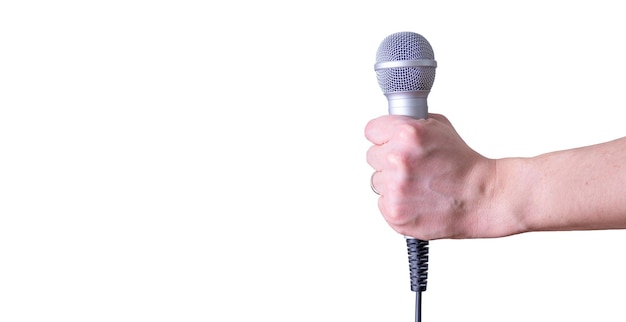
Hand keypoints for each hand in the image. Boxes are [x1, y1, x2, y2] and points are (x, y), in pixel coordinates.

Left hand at [365, 113, 501, 239]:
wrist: (482, 197)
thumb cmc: (463, 163)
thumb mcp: (440, 127)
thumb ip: (410, 123)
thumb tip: (390, 124)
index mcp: (407, 134)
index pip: (371, 130)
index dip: (383, 136)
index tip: (390, 141)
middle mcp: (398, 159)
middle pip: (372, 155)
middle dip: (388, 159)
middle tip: (412, 166)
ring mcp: (395, 188)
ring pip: (376, 180)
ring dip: (392, 182)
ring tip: (418, 184)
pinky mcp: (395, 212)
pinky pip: (382, 202)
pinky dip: (396, 202)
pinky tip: (417, 199)